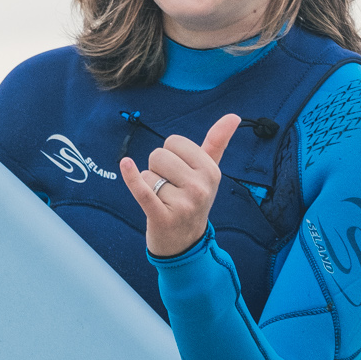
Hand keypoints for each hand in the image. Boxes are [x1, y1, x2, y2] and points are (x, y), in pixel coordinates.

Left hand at [119, 112, 240, 257]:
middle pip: (159, 155)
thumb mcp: (208, 173)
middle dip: (158, 170)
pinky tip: (125, 165)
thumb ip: (217, 143)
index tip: (181, 174)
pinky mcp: (162, 216)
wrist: (184, 244)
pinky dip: (132, 178)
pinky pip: (143, 190)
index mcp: (211, 171)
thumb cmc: (193, 200)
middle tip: (171, 190)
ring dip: (149, 186)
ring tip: (163, 201)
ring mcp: (183, 203)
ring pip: (148, 174)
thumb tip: (234, 115)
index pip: (174, 142)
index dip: (171, 156)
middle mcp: (200, 187)